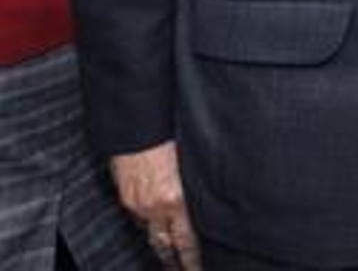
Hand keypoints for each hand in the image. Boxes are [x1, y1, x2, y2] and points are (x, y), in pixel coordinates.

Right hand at [110, 141, 202, 269]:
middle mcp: (155, 207)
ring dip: (162, 247)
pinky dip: (148, 226)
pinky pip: (139, 219)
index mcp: (176, 200)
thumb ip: (197, 186)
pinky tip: (156, 229)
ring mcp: (137, 204)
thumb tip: (209, 199)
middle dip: (175, 262)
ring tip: (172, 260)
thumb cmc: (171, 136)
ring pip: (151, 234)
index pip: (186, 242)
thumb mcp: (191, 164)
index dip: (193, 259)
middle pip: (166, 246)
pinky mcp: (126, 197)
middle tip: (186, 270)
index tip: (199, 268)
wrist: (137, 123)